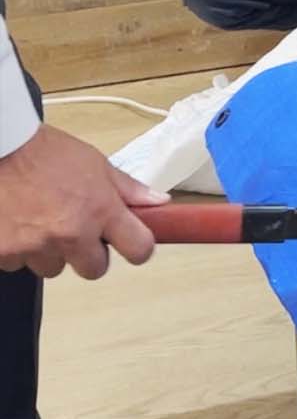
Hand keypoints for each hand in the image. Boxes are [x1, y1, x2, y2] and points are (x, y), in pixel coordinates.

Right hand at [0, 123, 168, 279]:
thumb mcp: (95, 163)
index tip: (133, 244)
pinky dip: (21, 249)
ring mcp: (37, 247)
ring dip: (52, 251)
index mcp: (100, 210)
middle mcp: (72, 234)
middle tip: (78, 229)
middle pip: (94, 269)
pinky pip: (20, 264)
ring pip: (54, 268)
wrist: (1, 148)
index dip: (138, 248)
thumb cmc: (45, 152)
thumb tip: (159, 202)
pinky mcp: (6, 254)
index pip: (138, 249)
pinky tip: (19, 222)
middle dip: (89, 254)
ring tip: (42, 219)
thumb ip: (127, 189)